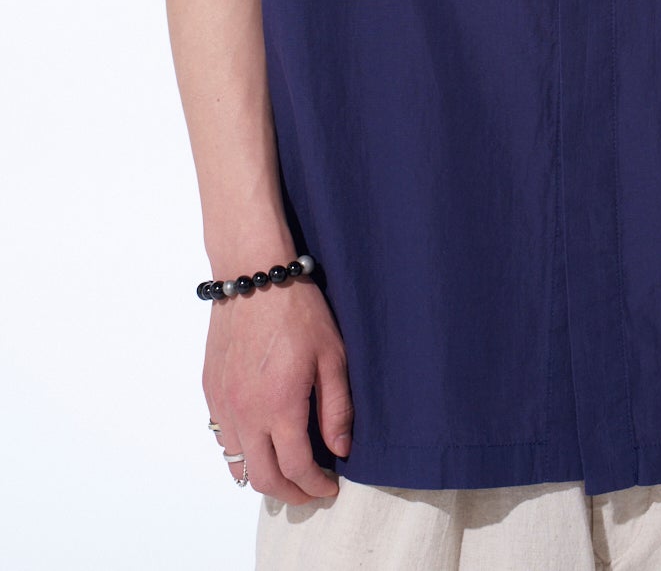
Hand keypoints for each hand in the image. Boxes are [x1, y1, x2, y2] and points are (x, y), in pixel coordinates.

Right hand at [203, 278, 353, 503]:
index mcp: (279, 407)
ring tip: (285, 470)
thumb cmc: (299, 311)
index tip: (330, 487)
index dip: (315, 486)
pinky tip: (260, 439)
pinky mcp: (210, 389)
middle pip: (262, 478)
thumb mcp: (333, 356)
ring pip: (236, 462)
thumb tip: (341, 449)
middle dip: (289, 493)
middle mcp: (245, 413)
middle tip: (309, 491)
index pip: (296, 469)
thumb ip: (337, 408)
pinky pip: (221, 436)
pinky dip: (240, 450)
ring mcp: (223, 403)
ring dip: (261, 475)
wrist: (255, 276)